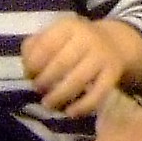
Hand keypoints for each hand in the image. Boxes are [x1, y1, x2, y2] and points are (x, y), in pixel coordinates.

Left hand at [22, 14, 141, 118]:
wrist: (114, 43)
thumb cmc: (74, 42)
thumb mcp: (56, 35)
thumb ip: (35, 46)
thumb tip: (27, 68)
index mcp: (68, 27)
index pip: (46, 45)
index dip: (33, 64)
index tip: (28, 75)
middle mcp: (87, 38)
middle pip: (61, 64)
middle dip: (45, 81)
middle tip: (38, 90)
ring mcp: (101, 57)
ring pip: (78, 80)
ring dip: (59, 95)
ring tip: (48, 103)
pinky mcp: (113, 74)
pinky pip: (98, 94)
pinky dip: (83, 106)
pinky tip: (70, 113)